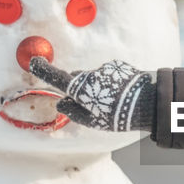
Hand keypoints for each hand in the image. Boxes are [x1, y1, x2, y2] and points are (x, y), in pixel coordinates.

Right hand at [28, 56, 151, 131]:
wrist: (149, 101)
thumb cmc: (118, 116)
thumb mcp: (93, 121)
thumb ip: (74, 112)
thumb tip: (61, 103)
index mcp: (80, 89)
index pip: (57, 78)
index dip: (44, 71)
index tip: (34, 62)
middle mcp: (90, 75)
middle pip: (77, 79)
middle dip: (78, 89)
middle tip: (90, 104)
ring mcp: (105, 69)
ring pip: (94, 78)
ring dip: (98, 88)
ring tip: (112, 103)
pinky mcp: (118, 67)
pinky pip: (108, 75)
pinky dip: (110, 84)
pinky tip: (122, 95)